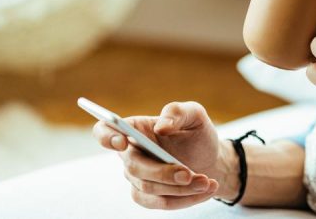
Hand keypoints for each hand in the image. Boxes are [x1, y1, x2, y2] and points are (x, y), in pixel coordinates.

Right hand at [93, 101, 223, 209]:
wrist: (210, 158)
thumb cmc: (197, 133)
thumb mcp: (194, 115)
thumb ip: (178, 112)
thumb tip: (162, 126)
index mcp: (135, 128)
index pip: (105, 129)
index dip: (107, 136)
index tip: (122, 141)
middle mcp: (130, 153)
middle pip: (133, 167)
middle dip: (162, 173)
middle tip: (189, 174)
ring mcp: (137, 177)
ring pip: (149, 188)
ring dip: (180, 188)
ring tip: (206, 182)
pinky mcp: (148, 196)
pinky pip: (160, 203)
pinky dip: (185, 199)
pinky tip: (205, 191)